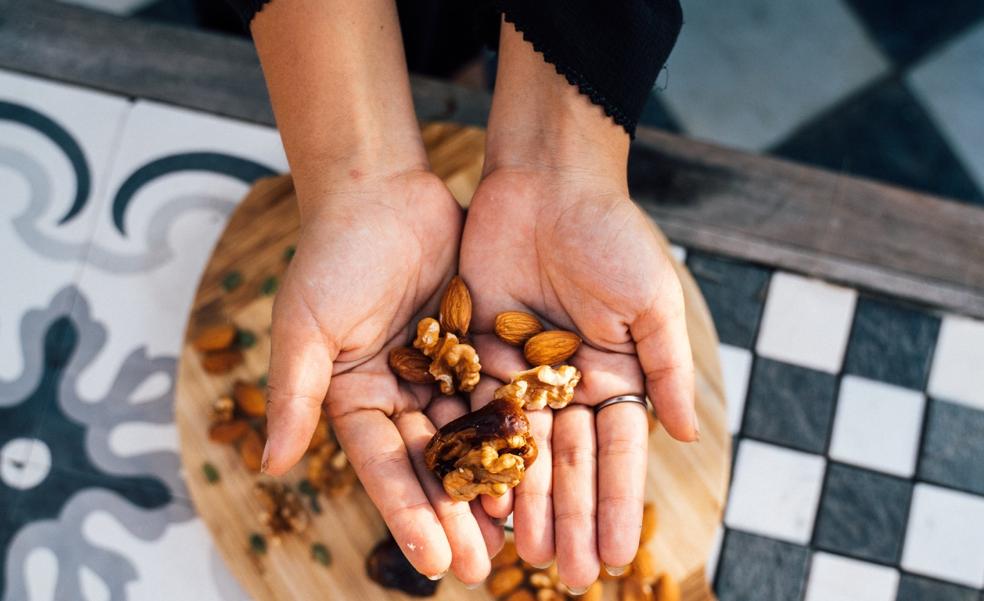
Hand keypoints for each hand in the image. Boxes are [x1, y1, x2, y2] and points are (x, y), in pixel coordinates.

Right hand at [252, 0, 502, 583]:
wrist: (381, 190)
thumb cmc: (333, 255)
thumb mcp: (305, 327)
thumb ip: (294, 396)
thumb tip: (269, 467)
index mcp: (355, 398)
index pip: (383, 468)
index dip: (408, 514)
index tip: (434, 562)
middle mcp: (399, 394)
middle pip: (432, 464)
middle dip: (456, 515)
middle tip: (485, 566)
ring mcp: (440, 373)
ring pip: (470, 437)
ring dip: (493, 483)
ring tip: (519, 532)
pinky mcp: (476, 347)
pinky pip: (498, 393)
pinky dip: (515, 428)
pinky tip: (540, 464)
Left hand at [460, 166, 696, 589]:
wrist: (546, 181)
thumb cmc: (611, 233)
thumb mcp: (652, 301)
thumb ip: (666, 369)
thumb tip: (690, 438)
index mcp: (615, 371)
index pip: (618, 452)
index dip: (616, 504)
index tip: (616, 556)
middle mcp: (568, 380)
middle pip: (569, 462)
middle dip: (571, 518)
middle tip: (569, 575)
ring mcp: (522, 370)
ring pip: (524, 449)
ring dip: (526, 502)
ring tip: (526, 556)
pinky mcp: (478, 351)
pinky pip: (479, 412)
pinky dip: (481, 455)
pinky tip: (481, 500)